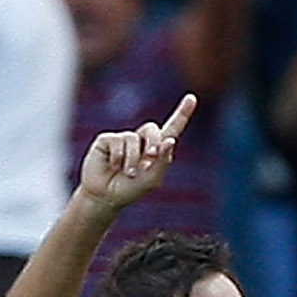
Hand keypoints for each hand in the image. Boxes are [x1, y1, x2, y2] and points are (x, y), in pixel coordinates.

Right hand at [75, 93, 197, 213]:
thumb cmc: (129, 190)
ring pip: (133, 138)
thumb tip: (170, 141)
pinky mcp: (106, 140)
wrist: (104, 197)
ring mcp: (123, 139)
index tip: (192, 98)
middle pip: (152, 129)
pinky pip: (117, 141)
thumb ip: (163, 162)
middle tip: (151, 156)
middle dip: (153, 141)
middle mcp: (140, 141)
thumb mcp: (152, 180)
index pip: (172, 128)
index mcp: (156, 149)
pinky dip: (118, 156)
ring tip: (128, 172)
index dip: (182, 114)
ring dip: (132, 158)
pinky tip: (113, 166)